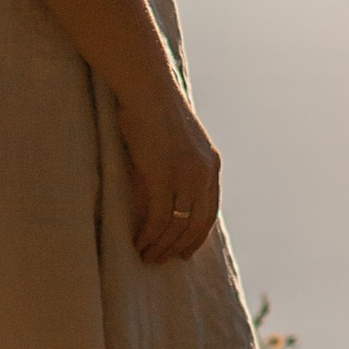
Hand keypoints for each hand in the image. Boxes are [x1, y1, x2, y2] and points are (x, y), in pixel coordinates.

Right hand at [117, 80, 221, 263]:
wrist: (146, 87)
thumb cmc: (154, 110)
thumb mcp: (178, 141)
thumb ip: (181, 166)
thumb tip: (171, 196)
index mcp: (212, 164)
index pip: (209, 212)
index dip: (196, 237)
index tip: (182, 253)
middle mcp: (204, 172)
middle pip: (195, 224)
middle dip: (176, 247)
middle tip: (158, 260)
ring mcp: (184, 174)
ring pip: (175, 225)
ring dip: (159, 245)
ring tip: (144, 255)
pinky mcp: (162, 175)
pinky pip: (157, 216)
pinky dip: (148, 234)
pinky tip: (137, 242)